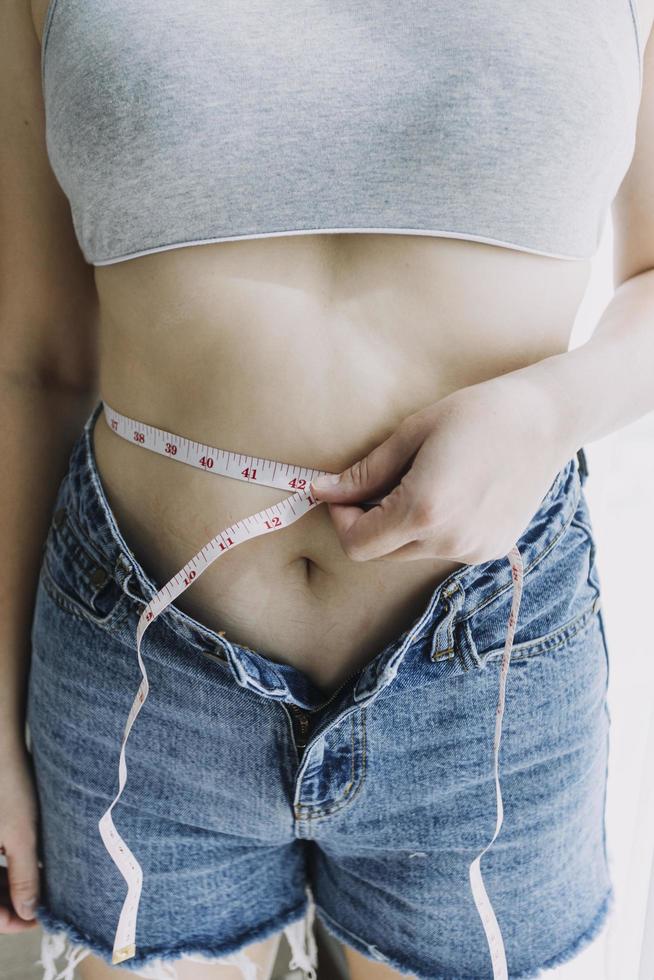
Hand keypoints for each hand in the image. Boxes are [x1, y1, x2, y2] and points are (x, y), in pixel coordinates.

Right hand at [0, 742, 41, 932]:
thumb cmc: (8, 785)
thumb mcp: (21, 835)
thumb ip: (23, 877)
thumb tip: (28, 913)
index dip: (12, 920)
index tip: (40, 918)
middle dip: (12, 903)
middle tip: (44, 903)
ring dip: (8, 888)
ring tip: (40, 886)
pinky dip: (4, 870)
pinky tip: (27, 867)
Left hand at [310, 375, 569, 563]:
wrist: (547, 420)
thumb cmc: (476, 413)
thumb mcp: (412, 434)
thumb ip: (364, 473)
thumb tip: (321, 491)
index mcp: (424, 511)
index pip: (357, 545)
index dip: (341, 520)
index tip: (344, 492)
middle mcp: (448, 541)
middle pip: (380, 554)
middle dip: (367, 524)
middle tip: (376, 484)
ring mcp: (473, 551)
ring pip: (410, 553)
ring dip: (400, 526)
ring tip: (419, 482)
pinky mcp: (491, 550)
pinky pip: (442, 549)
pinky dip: (432, 529)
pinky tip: (451, 492)